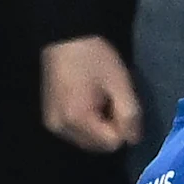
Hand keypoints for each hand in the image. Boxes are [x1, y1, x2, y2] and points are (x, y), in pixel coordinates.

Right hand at [41, 36, 145, 154]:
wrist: (64, 37)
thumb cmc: (94, 57)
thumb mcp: (120, 83)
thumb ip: (130, 114)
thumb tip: (133, 140)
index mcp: (78, 119)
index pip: (112, 143)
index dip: (123, 126)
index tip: (120, 103)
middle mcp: (62, 128)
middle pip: (99, 147)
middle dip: (111, 130)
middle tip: (110, 101)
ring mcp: (54, 126)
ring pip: (88, 143)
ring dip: (99, 129)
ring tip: (98, 100)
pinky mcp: (50, 120)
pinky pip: (76, 134)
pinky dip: (87, 126)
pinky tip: (87, 103)